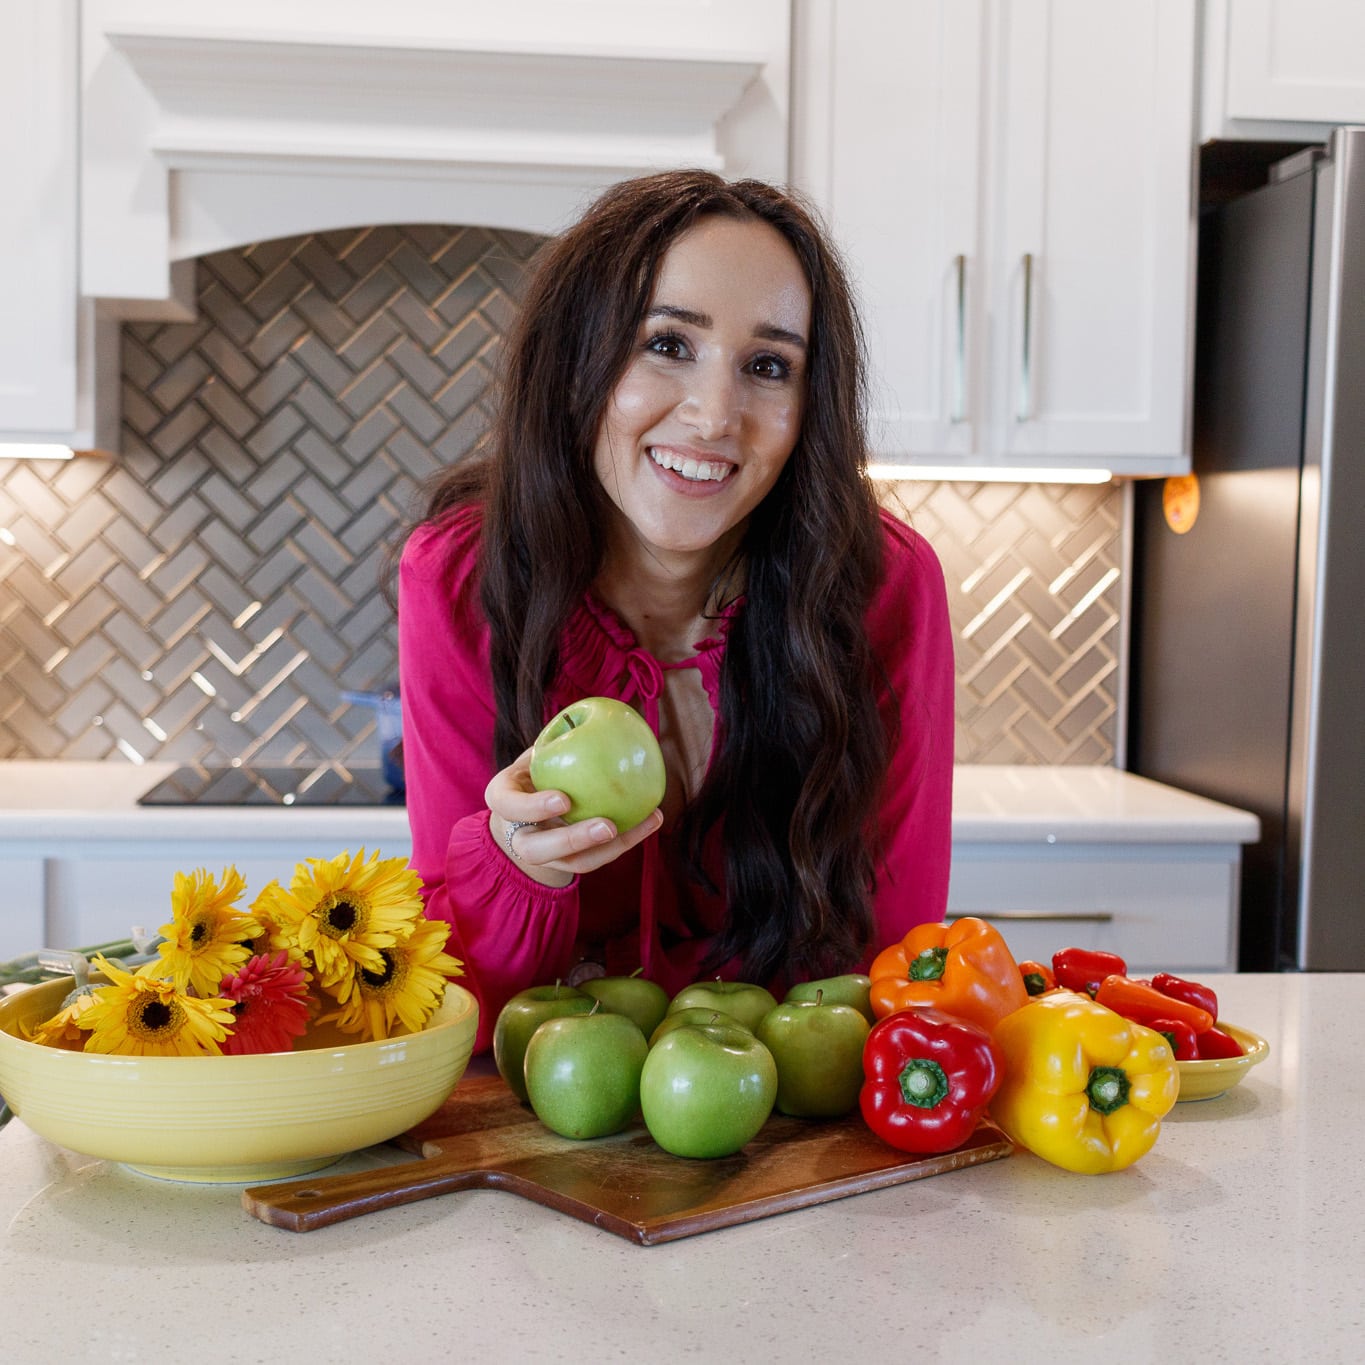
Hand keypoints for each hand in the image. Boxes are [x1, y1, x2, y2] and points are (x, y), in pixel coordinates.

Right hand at [486, 748, 663, 888]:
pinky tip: (653, 818)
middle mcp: (519, 835)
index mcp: (504, 801)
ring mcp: (545, 855)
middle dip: (573, 840)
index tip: (564, 798)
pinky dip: (629, 839)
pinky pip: (600, 857)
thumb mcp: (540, 750)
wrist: (530, 809)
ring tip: (647, 821)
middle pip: (537, 850)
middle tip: (608, 826)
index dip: (533, 807)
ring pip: (575, 862)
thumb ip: (557, 738)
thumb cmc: (539, 768)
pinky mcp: (571, 861)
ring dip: (613, 847)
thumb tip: (597, 713)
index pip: (509, 807)